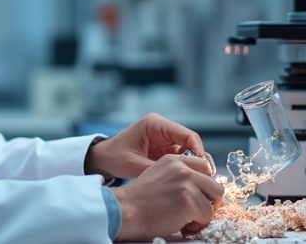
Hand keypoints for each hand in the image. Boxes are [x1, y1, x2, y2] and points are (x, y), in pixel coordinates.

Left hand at [85, 112, 205, 179]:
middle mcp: (162, 128)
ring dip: (190, 164)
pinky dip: (182, 167)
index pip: (187, 135)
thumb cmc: (114, 157)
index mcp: (155, 124)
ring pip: (187, 151)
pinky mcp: (163, 148)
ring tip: (193, 180)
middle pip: (190, 142)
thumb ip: (157, 169)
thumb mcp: (135, 165)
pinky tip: (183, 179)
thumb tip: (180, 178)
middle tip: (201, 178)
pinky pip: (179, 157)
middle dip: (196, 159)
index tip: (202, 169)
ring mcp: (164, 138)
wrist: (103, 159)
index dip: (198, 151)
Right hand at [110, 154, 224, 240]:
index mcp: (174, 160)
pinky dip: (197, 225)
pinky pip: (206, 216)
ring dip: (203, 214)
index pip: (205, 167)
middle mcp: (183, 169)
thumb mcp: (158, 174)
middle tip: (197, 211)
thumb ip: (178, 175)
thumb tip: (200, 186)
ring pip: (213, 202)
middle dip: (209, 201)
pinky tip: (182, 225)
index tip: (198, 196)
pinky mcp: (188, 201)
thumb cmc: (139, 200)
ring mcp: (187, 184)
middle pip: (215, 185)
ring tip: (186, 220)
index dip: (204, 185)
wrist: (125, 210)